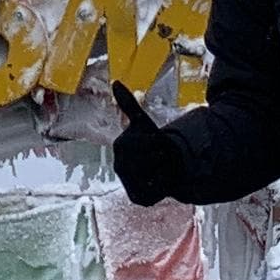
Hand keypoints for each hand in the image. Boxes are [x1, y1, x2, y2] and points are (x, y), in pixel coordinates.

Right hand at [109, 78, 184, 206]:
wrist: (158, 165)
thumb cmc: (151, 142)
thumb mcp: (143, 122)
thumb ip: (129, 104)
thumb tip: (115, 81)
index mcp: (120, 145)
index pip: (148, 143)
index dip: (159, 142)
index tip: (157, 141)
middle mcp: (119, 165)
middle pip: (152, 160)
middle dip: (163, 156)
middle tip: (161, 156)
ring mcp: (127, 183)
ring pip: (155, 175)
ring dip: (165, 171)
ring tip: (161, 168)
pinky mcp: (136, 198)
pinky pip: (156, 192)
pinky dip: (163, 187)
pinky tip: (159, 181)